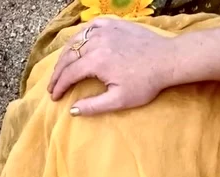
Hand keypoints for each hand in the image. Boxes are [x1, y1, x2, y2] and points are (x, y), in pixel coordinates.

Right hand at [48, 18, 175, 115]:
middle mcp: (97, 42)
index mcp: (96, 61)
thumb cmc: (145, 83)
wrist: (167, 60)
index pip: (69, 74)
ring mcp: (105, 30)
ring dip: (66, 56)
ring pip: (76, 41)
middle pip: (68, 57)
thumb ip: (93, 106)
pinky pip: (90, 27)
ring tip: (61, 68)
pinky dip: (80, 36)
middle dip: (57, 73)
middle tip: (52, 86)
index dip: (58, 87)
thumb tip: (73, 111)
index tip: (54, 98)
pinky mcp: (114, 24)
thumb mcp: (119, 100)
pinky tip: (78, 45)